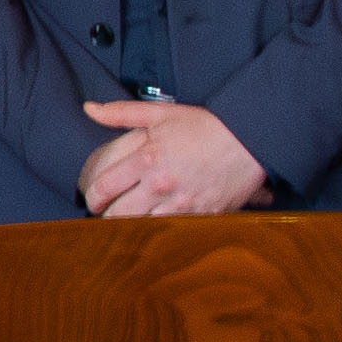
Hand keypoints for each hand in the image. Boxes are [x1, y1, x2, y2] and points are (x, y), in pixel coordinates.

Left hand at [77, 97, 270, 215]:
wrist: (250, 142)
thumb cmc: (206, 127)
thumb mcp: (161, 113)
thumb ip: (121, 113)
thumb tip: (90, 109)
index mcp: (147, 160)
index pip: (104, 187)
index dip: (92, 198)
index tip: (93, 200)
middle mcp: (161, 186)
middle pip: (118, 215)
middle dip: (107, 216)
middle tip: (107, 213)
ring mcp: (182, 205)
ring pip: (143, 228)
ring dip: (132, 226)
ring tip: (130, 220)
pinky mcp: (201, 216)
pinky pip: (172, 232)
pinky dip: (161, 231)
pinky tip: (157, 226)